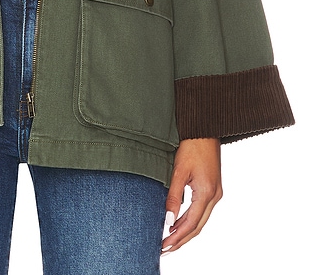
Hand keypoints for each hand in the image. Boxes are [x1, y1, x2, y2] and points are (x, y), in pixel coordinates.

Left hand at [162, 137, 221, 253]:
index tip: (164, 245)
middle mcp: (214, 196)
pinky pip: (202, 211)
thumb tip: (168, 219)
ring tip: (170, 240)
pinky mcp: (213, 189)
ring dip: (186, 231)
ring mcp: (215, 193)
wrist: (205, 130)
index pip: (191, 223)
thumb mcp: (179, 170)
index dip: (177, 237)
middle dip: (181, 239)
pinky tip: (179, 223)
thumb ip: (174, 196)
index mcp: (207, 193)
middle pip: (197, 226)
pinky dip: (191, 220)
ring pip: (201, 220)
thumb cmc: (192, 146)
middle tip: (165, 249)